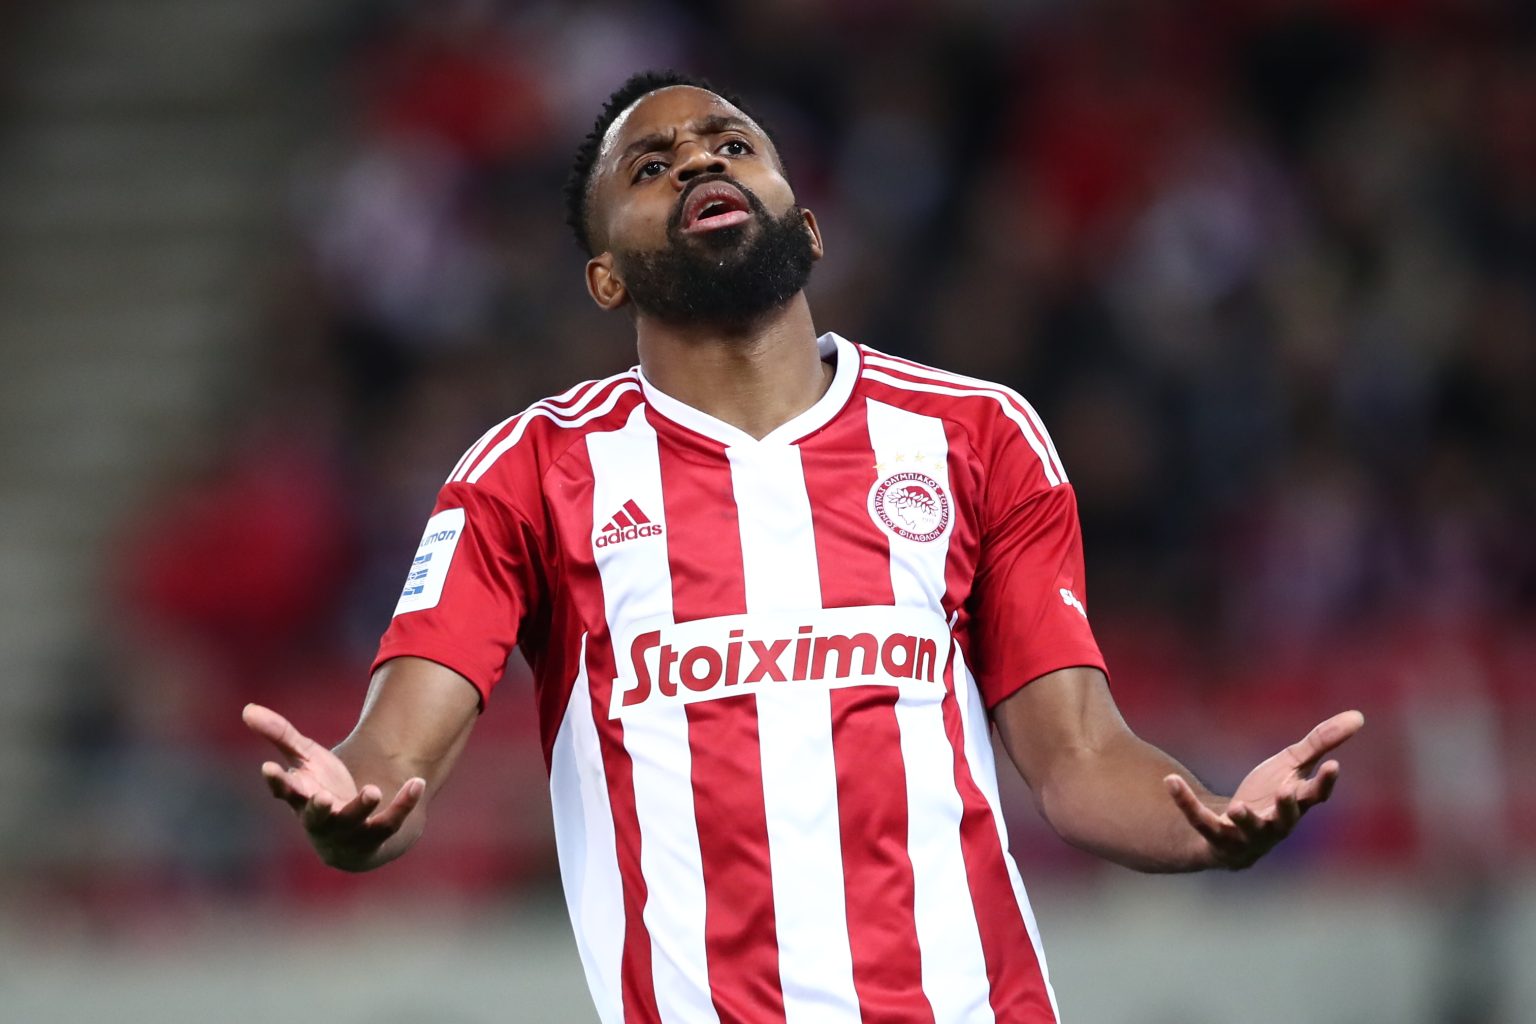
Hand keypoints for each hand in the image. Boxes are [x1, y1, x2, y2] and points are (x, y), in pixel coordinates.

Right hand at [242, 702, 424, 869]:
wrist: (357, 833)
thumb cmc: (324, 789)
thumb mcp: (306, 759)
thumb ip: (281, 735)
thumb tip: (246, 709)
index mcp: (301, 799)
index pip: (285, 792)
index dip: (277, 781)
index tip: (269, 767)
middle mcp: (322, 820)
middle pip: (316, 817)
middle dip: (318, 809)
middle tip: (323, 797)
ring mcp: (350, 831)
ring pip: (355, 822)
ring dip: (361, 808)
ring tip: (372, 790)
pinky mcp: (378, 834)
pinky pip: (391, 822)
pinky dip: (404, 803)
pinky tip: (417, 782)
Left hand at [1164, 710, 1364, 869]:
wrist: (1232, 830)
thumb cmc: (1268, 794)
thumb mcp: (1292, 764)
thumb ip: (1320, 743)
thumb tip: (1359, 716)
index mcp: (1295, 804)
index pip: (1315, 795)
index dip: (1324, 783)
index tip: (1332, 766)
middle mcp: (1275, 825)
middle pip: (1285, 818)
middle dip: (1286, 807)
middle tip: (1286, 792)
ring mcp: (1245, 835)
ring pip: (1246, 830)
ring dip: (1244, 819)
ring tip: (1238, 807)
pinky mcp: (1214, 836)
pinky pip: (1198, 819)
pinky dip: (1184, 801)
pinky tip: (1170, 781)